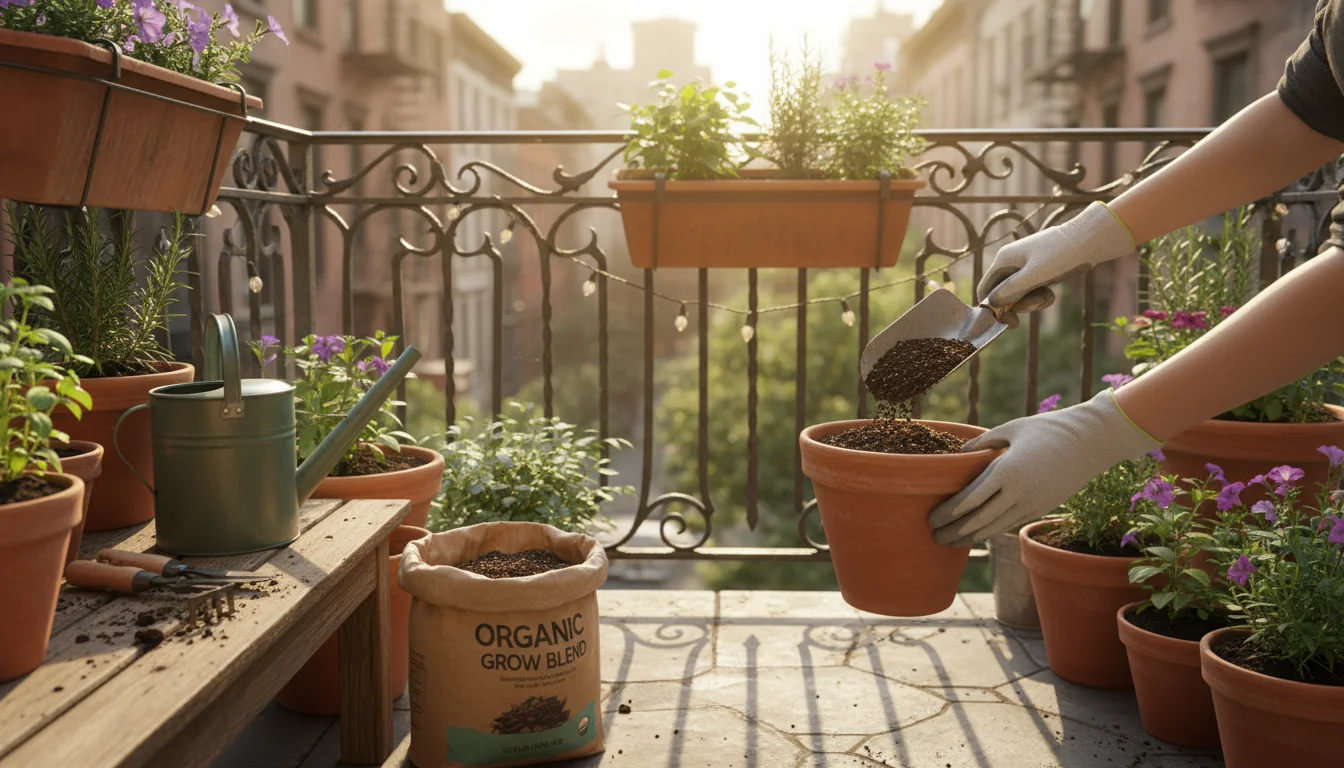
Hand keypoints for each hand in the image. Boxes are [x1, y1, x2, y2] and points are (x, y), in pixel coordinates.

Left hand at [927, 390, 1161, 546]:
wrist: (1091, 442)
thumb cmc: (1048, 429)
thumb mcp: (1011, 429)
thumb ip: (983, 442)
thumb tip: (959, 453)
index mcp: (1006, 471)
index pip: (969, 500)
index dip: (948, 513)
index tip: (931, 518)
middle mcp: (1018, 493)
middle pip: (978, 521)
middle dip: (954, 530)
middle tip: (934, 536)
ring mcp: (1032, 504)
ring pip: (995, 528)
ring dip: (970, 537)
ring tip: (951, 541)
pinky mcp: (1042, 508)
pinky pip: (1010, 524)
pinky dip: (990, 531)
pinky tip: (977, 533)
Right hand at [979, 202, 1135, 311]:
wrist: (1090, 240)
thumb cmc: (1061, 255)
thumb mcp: (1034, 275)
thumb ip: (1010, 290)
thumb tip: (991, 304)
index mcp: (1003, 260)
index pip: (985, 289)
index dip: (992, 308)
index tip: (1010, 321)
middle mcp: (1010, 263)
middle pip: (1002, 294)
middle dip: (1018, 305)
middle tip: (1036, 306)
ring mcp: (1024, 266)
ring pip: (1018, 294)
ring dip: (1031, 301)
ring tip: (1048, 296)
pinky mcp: (1038, 270)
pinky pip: (1031, 290)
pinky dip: (1040, 296)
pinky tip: (1051, 293)